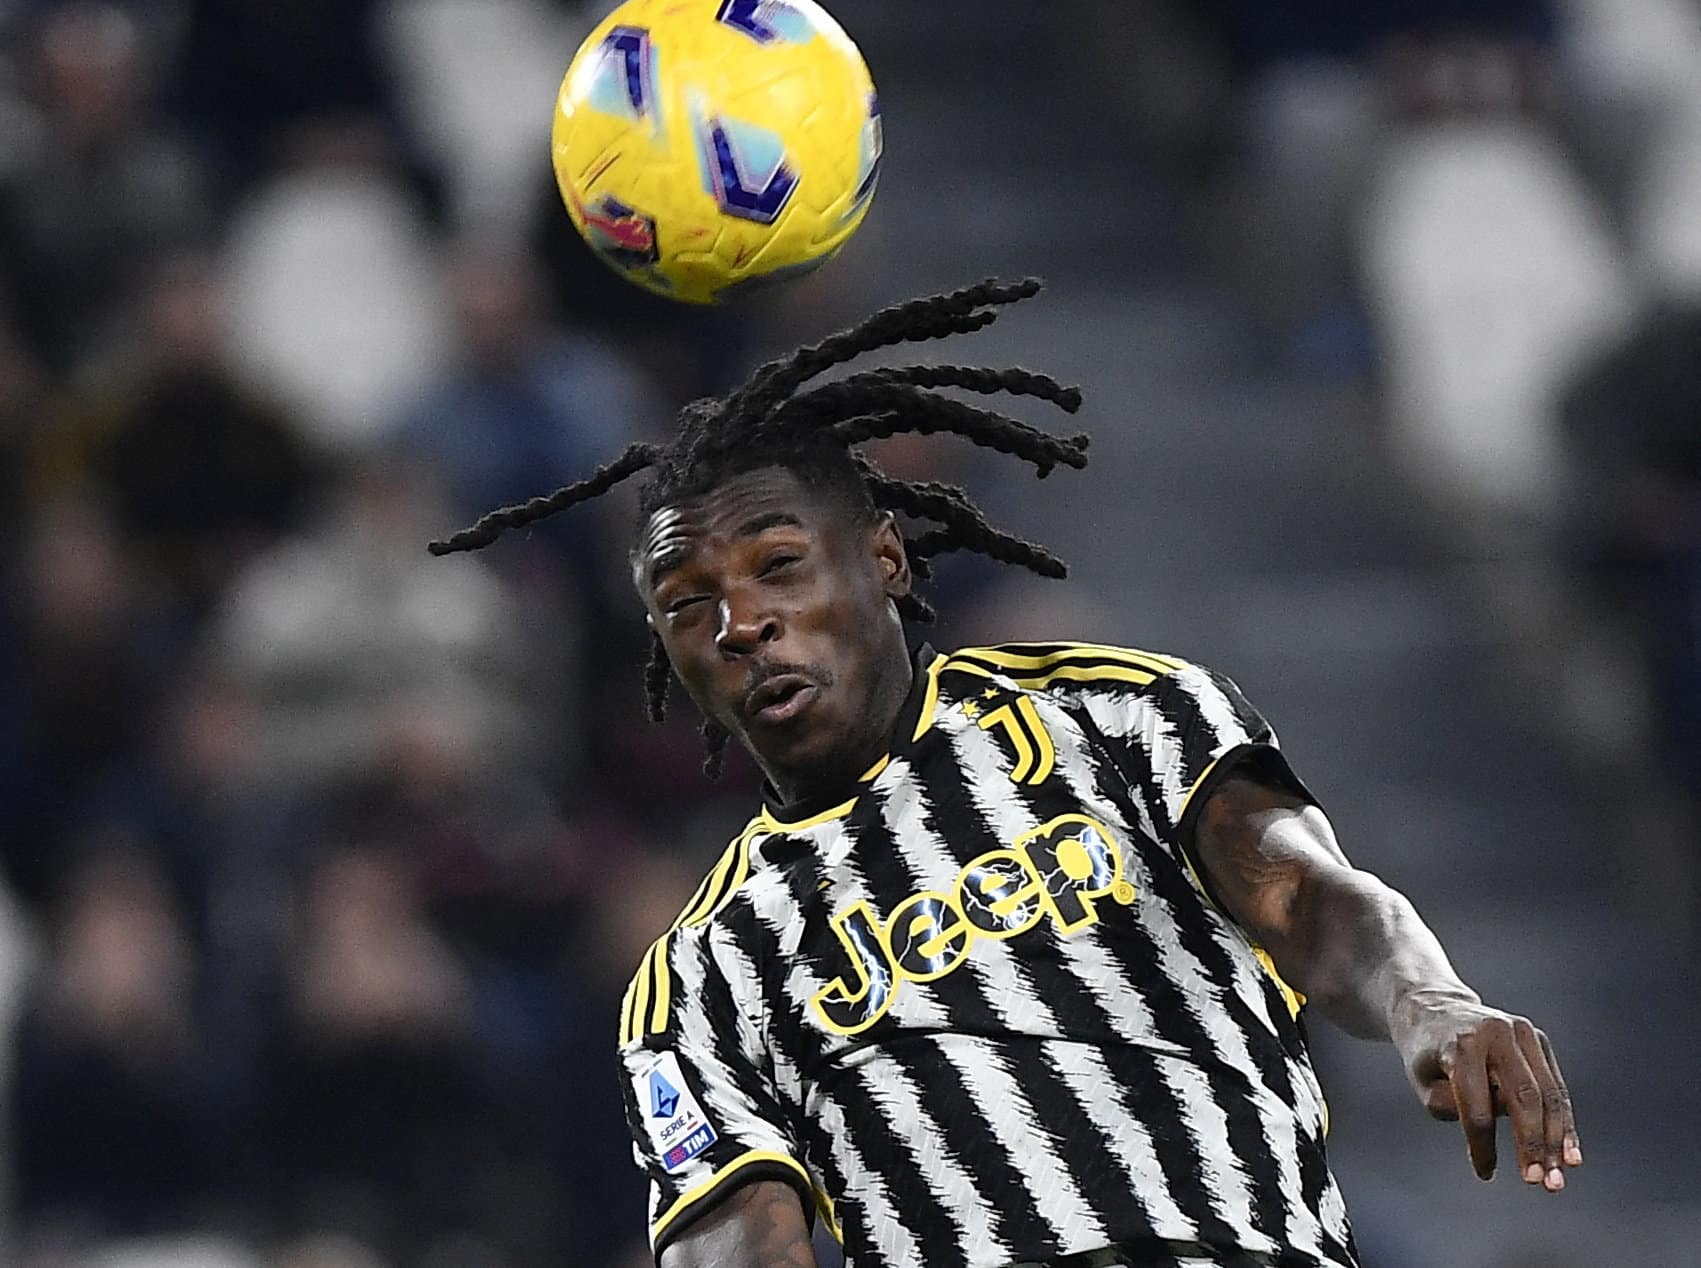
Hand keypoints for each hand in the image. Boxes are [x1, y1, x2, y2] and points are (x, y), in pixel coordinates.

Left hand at [1396, 993, 1581, 1191]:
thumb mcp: (1424, 1084)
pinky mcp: (1537, 1038)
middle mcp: (1495, 1033)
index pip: (1475, 1105)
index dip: (1482, 1144)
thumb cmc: (1426, 1054)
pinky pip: (1556, 1086)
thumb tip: (1510, 1123)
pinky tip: (1570, 1153)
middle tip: (1538, 1182)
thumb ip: (1458, 1108)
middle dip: (1533, 1144)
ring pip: (1548, 1093)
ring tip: (1557, 1178)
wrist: (1434, 1009)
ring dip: (1556, 1140)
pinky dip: (1563, 1122)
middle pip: (1522, 1097)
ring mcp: (1521, 1032)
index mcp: (1460, 1045)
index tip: (1485, 1172)